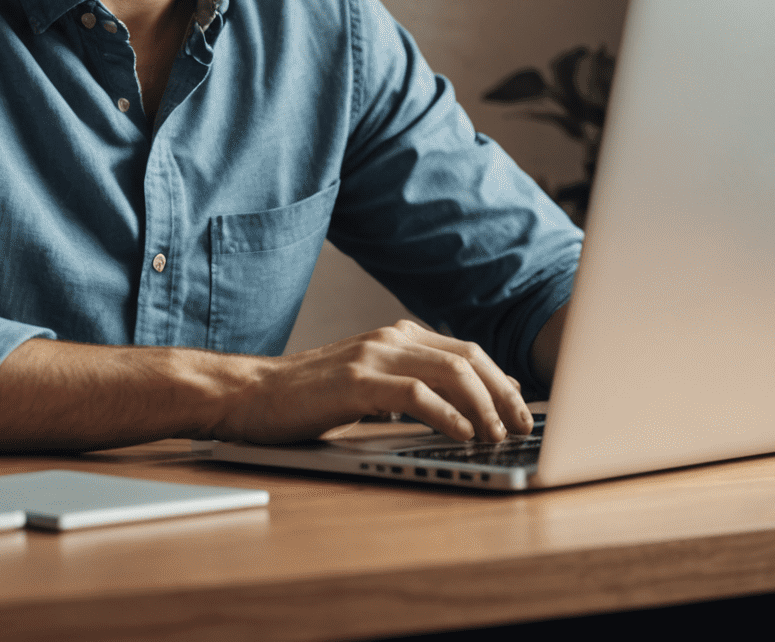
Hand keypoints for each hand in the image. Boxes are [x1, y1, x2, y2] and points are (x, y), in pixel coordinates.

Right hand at [207, 319, 534, 445]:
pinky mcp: (356, 383)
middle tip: (521, 430)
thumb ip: (410, 387)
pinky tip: (460, 435)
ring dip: (483, 407)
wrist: (251, 394)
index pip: (467, 351)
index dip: (502, 382)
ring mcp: (372, 357)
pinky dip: (447, 416)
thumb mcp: (369, 386)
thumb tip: (464, 412)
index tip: (523, 412)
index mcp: (396, 336)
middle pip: (469, 358)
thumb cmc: (308, 397)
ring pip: (450, 372)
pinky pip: (416, 395)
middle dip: (504, 395)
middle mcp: (389, 338)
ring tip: (496, 437)